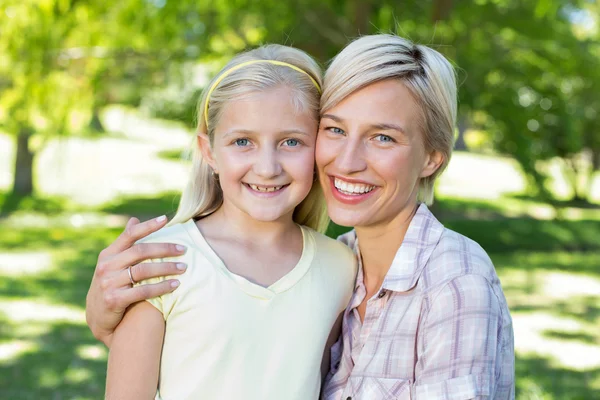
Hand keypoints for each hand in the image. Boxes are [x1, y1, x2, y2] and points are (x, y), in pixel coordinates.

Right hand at [85, 215, 186, 345]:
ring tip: (184, 268)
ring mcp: (109, 283)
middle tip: (184, 249)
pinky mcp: (115, 300)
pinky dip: (162, 287)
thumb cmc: (111, 285)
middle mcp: (106, 266)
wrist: (97, 317)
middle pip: (140, 251)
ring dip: (167, 268)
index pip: (129, 235)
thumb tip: (135, 220)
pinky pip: (144, 291)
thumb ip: (125, 244)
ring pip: (144, 270)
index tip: (165, 219)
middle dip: (165, 248)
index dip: (147, 226)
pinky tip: (176, 285)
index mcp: (108, 254)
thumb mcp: (112, 263)